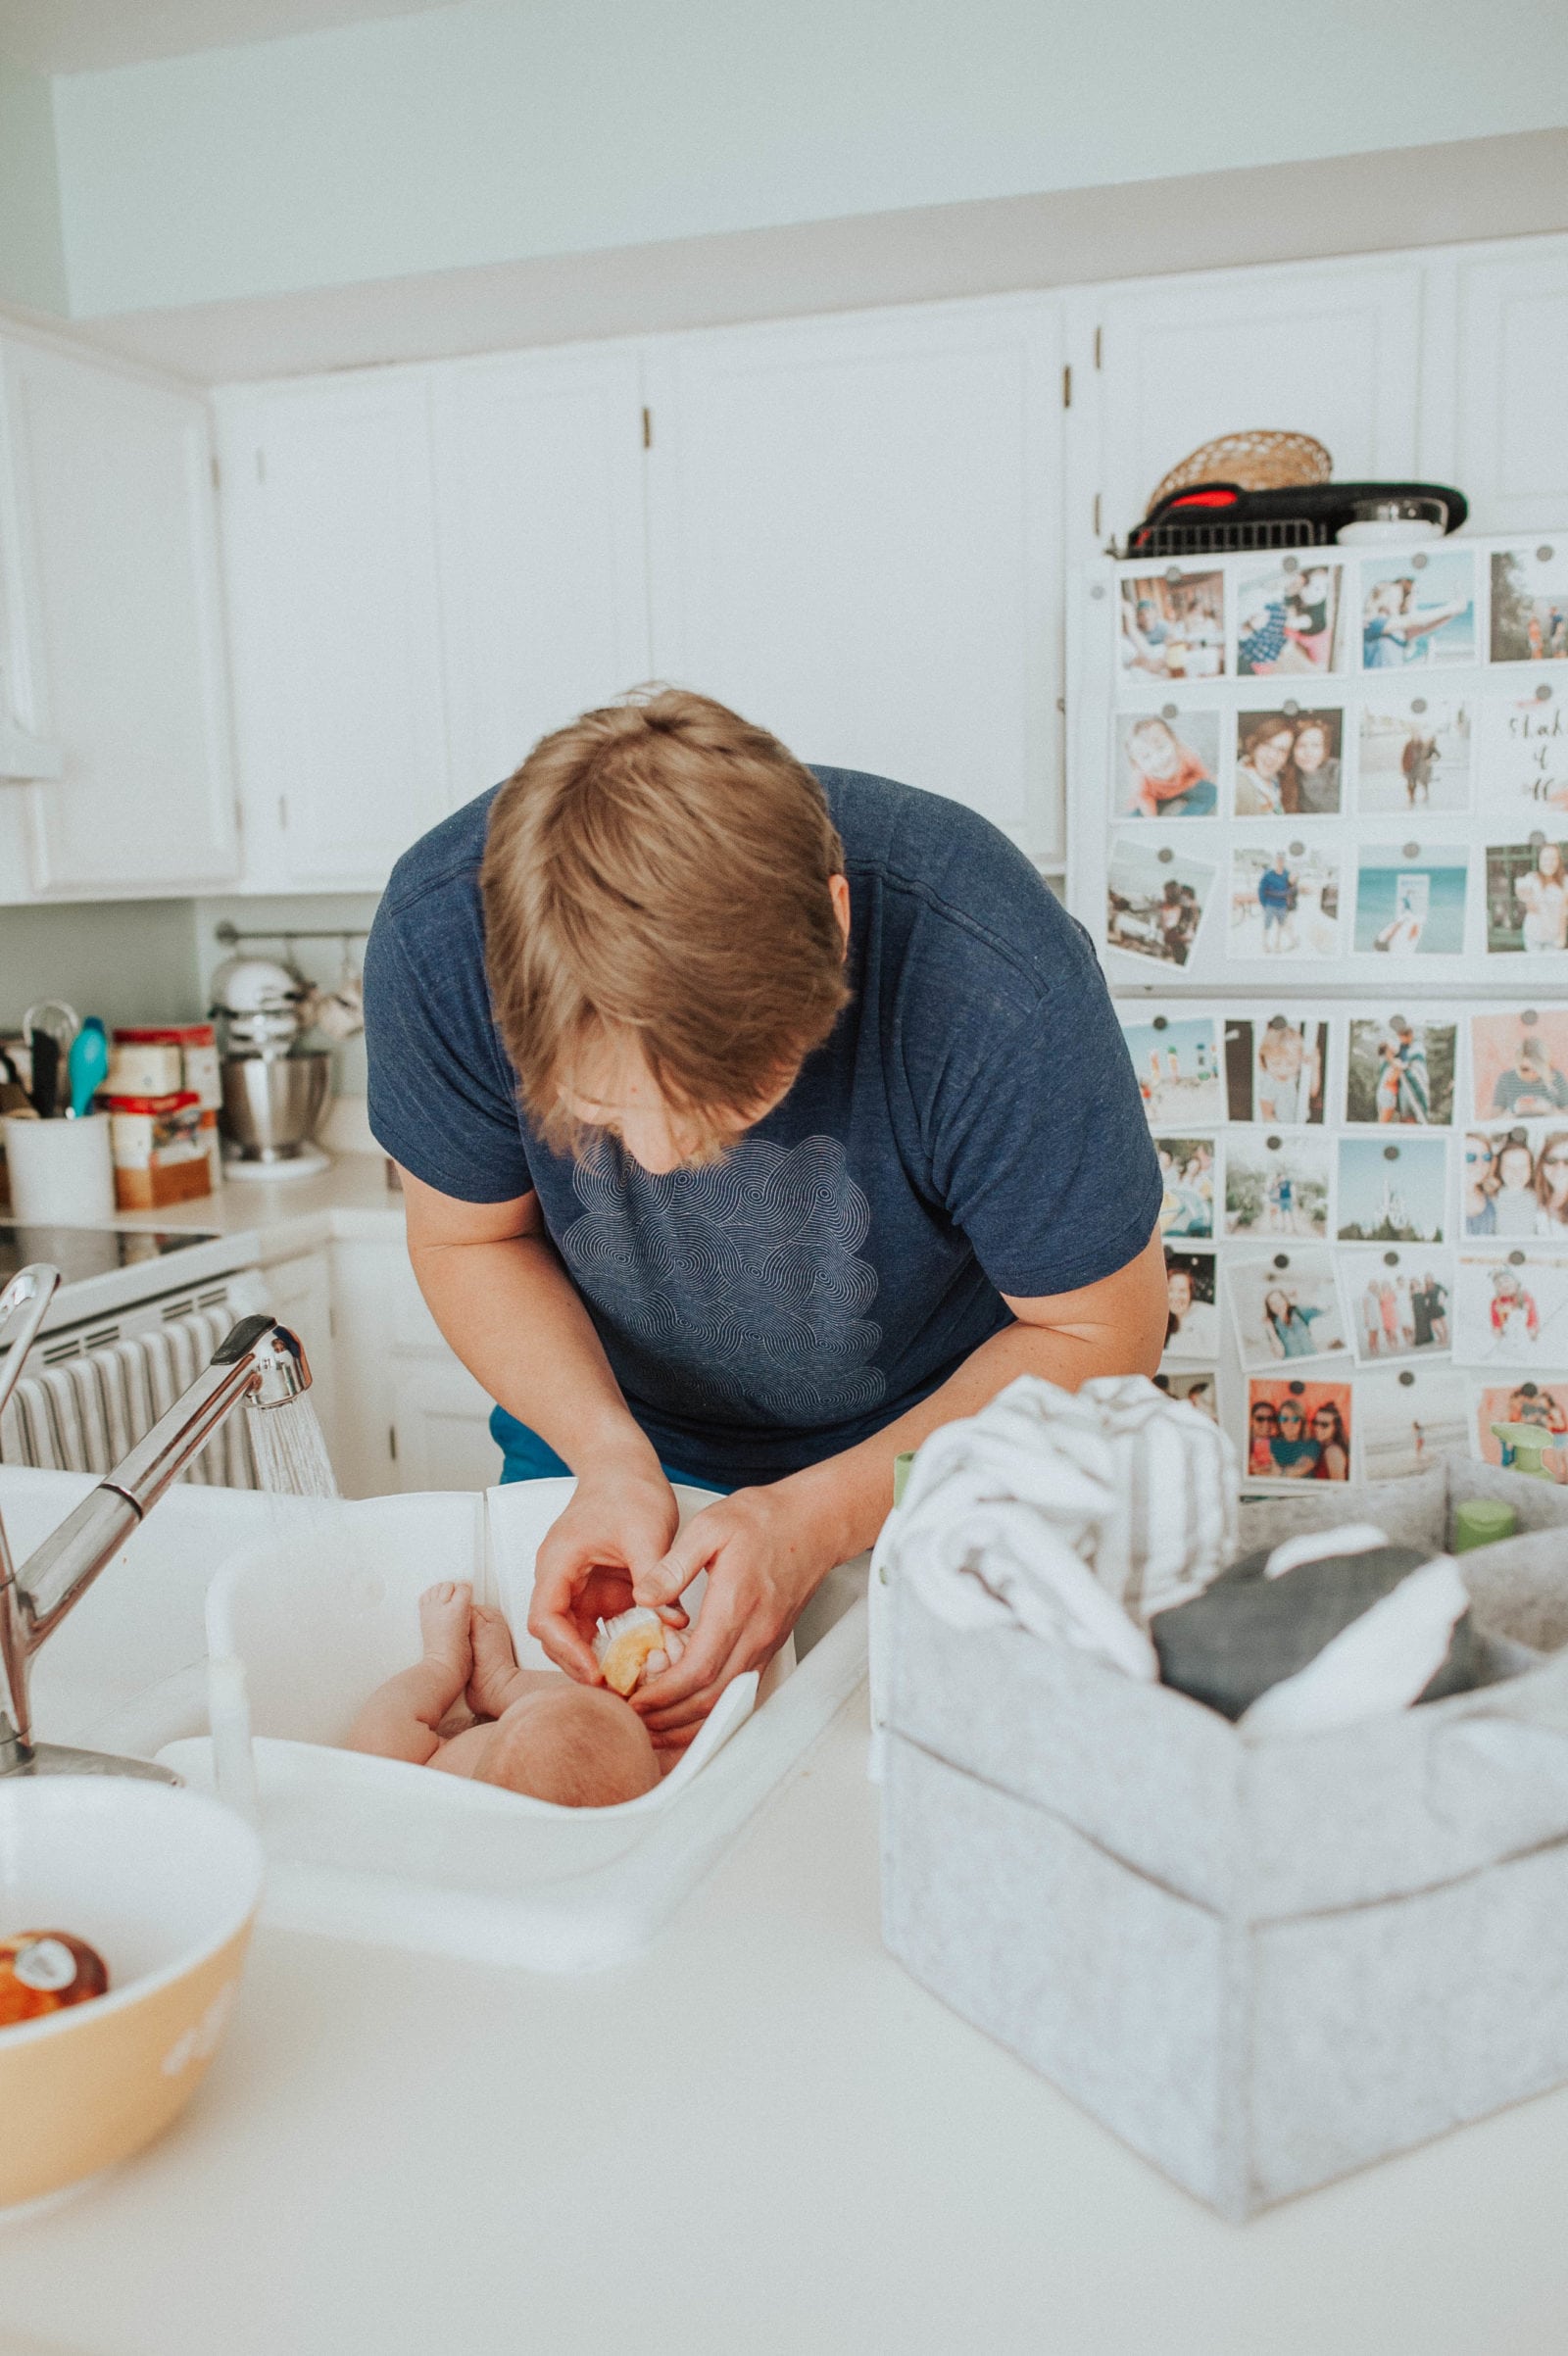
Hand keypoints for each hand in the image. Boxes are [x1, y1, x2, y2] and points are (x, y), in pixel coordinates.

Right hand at [527, 1464, 682, 1682]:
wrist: (625, 1466)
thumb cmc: (626, 1487)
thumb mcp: (646, 1531)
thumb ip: (657, 1576)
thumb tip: (671, 1621)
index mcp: (559, 1563)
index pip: (545, 1619)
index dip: (567, 1651)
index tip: (596, 1671)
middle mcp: (563, 1580)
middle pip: (558, 1638)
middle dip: (584, 1666)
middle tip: (618, 1690)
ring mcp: (581, 1589)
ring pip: (580, 1639)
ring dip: (602, 1661)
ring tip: (633, 1683)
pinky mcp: (601, 1593)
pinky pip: (604, 1629)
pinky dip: (620, 1646)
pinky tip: (646, 1658)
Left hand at [628, 1478, 837, 1749]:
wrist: (813, 1522)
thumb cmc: (765, 1520)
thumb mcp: (710, 1526)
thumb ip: (673, 1564)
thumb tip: (642, 1596)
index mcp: (735, 1605)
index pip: (698, 1669)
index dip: (664, 1693)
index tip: (635, 1699)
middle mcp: (755, 1633)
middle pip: (711, 1697)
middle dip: (669, 1717)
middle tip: (633, 1719)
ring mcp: (766, 1643)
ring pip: (726, 1700)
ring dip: (688, 1720)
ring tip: (652, 1723)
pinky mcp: (769, 1645)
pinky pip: (738, 1689)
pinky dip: (710, 1707)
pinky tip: (685, 1707)